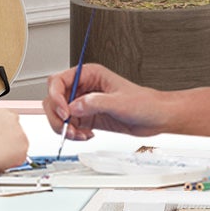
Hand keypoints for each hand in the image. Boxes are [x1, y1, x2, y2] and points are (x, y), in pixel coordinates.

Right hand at [0, 109, 29, 178]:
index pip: (9, 120)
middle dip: (9, 142)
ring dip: (11, 152)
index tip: (0, 138)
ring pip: (19, 145)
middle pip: (16, 132)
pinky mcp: (22, 148)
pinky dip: (12, 162)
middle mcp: (12, 119)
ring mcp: (19, 134)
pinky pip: (20, 157)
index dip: (4, 131)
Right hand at [42, 62, 167, 138]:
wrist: (155, 117)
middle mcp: (83, 88)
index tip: (65, 112)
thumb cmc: (144, 103)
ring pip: (59, 115)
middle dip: (58, 116)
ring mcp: (84, 104)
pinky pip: (69, 126)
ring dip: (64, 127)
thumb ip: (95, 103)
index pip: (59, 81)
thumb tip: (74, 107)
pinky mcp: (87, 118)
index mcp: (90, 75)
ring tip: (79, 134)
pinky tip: (86, 135)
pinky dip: (73, 134)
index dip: (56, 96)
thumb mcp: (119, 102)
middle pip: (54, 99)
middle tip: (69, 127)